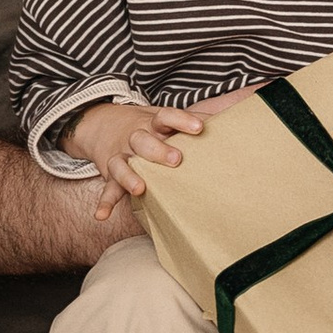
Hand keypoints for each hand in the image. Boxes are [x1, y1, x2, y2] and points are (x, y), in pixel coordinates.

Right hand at [67, 93, 209, 222]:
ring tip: (140, 188)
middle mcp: (135, 138)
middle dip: (157, 150)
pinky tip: (102, 215)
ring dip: (129, 175)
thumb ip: (194, 118)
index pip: (167, 116)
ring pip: (121, 163)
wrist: (103, 125)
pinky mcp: (110, 174)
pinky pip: (107, 188)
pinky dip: (104, 202)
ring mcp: (121, 156)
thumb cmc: (149, 127)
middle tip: (176, 159)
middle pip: (142, 140)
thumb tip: (230, 117)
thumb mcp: (166, 119)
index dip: (182, 121)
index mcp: (153, 123)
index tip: (199, 128)